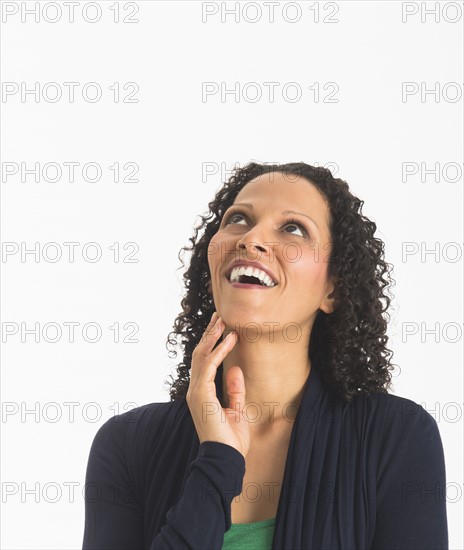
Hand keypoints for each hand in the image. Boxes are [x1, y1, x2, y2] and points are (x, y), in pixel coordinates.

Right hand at [186, 312, 250, 459]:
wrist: (226, 459)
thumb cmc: (232, 440)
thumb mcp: (237, 410)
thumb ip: (234, 389)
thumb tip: (235, 369)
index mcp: (201, 394)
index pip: (204, 363)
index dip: (212, 344)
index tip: (221, 329)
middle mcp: (195, 390)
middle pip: (200, 355)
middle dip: (210, 334)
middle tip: (219, 317)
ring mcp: (196, 391)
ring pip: (202, 356)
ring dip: (213, 336)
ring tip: (223, 321)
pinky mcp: (201, 394)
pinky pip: (210, 365)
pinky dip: (220, 350)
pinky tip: (229, 339)